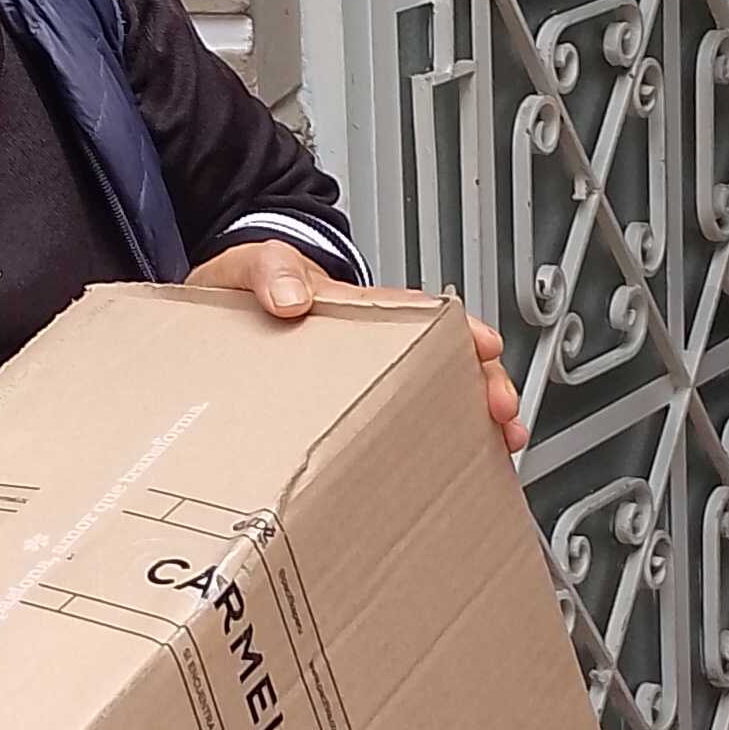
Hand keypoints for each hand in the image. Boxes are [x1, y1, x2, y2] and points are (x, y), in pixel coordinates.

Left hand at [187, 239, 529, 453]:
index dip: (460, 332)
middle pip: (445, 359)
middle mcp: (374, 342)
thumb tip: (291, 298)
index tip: (486, 348)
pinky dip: (435, 442)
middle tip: (503, 415)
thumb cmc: (247, 284)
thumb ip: (269, 271)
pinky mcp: (349, 404)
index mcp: (358, 309)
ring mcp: (367, 374)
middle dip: (484, 384)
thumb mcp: (252, 265)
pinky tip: (455, 465)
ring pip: (435, 392)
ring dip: (471, 417)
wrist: (225, 305)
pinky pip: (401, 421)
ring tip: (498, 446)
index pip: (422, 315)